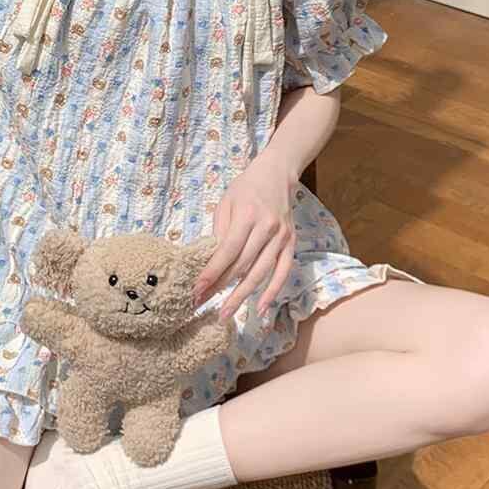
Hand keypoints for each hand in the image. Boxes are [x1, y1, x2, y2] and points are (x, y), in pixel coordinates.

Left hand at [192, 157, 298, 322]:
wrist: (277, 174)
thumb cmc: (246, 187)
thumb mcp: (226, 202)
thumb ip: (220, 230)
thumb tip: (211, 261)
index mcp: (248, 215)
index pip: (228, 250)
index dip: (212, 272)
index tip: (197, 289)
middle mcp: (267, 227)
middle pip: (242, 265)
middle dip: (221, 287)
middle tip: (203, 305)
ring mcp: (282, 237)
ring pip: (261, 273)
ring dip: (242, 296)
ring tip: (225, 313)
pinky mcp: (291, 243)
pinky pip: (283, 272)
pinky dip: (272, 292)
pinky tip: (259, 309)